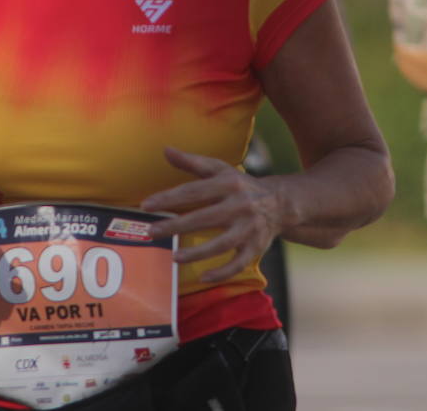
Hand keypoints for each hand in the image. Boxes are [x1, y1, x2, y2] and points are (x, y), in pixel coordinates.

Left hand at [140, 147, 287, 283]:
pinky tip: (204, 277)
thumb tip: (165, 150)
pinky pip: (239, 263)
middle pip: (204, 218)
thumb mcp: (220, 169)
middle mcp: (240, 205)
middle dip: (176, 226)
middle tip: (151, 232)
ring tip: (175, 257)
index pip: (193, 191)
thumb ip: (192, 162)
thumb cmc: (240, 185)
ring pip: (222, 244)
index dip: (169, 198)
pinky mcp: (256, 246)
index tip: (146, 205)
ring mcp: (249, 228)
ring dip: (198, 253)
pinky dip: (222, 272)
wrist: (280, 202)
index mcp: (228, 183)